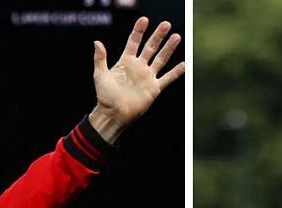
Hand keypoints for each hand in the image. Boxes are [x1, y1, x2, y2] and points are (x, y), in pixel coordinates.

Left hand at [89, 17, 184, 142]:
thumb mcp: (100, 75)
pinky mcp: (154, 88)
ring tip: (176, 36)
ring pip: (161, 59)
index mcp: (125, 62)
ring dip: (169, 48)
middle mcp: (138, 67)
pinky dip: (176, 72)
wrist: (113, 114)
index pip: (133, 42)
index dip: (138, 31)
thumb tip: (97, 42)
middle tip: (166, 24)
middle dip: (158, 36)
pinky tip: (184, 64)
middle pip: (150, 47)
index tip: (144, 20)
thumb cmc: (104, 96)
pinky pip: (167, 78)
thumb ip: (100, 59)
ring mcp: (147, 77)